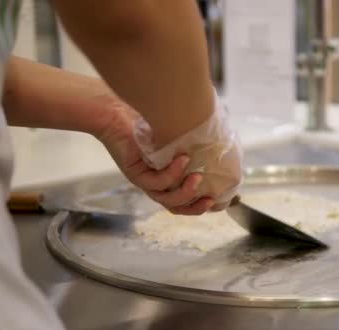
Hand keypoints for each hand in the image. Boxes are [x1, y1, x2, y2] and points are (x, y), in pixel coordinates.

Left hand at [94, 94, 214, 214]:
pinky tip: (182, 159)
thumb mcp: (178, 132)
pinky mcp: (135, 174)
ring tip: (197, 178)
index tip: (221, 199)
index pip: (187, 199)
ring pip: (167, 200)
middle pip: (177, 206)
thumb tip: (223, 137)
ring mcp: (145, 181)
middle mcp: (157, 183)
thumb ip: (196, 140)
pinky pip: (155, 182)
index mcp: (168, 177)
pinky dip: (172, 173)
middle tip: (211, 199)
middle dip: (196, 207)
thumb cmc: (147, 119)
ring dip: (185, 193)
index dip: (203, 204)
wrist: (115, 111)